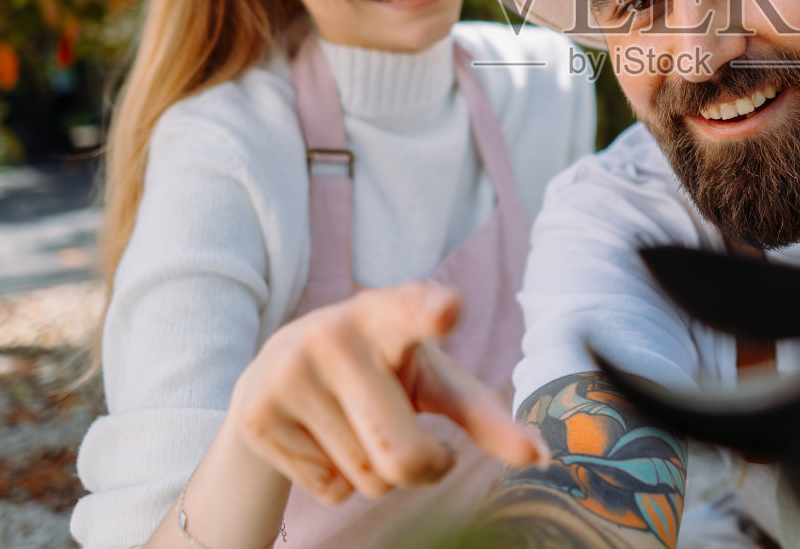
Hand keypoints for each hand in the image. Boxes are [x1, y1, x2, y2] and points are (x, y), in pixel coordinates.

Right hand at [227, 281, 548, 504]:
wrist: (276, 372)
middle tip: (429, 452)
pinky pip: (330, 490)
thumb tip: (541, 456)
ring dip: (381, 476)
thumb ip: (483, 413)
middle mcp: (334, 335)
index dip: (431, 310)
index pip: (413, 309)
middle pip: (403, 454)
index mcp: (388, 313)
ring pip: (368, 480)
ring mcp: (289, 374)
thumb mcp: (431, 379)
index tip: (448, 308)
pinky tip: (324, 440)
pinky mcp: (258, 417)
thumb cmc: (382, 372)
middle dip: (427, 470)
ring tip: (363, 432)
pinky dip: (341, 483)